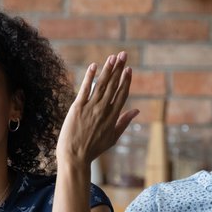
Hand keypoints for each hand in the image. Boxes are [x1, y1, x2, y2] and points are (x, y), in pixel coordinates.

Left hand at [56, 51, 137, 167]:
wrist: (75, 156)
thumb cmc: (93, 149)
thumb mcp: (113, 137)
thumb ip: (124, 122)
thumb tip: (137, 111)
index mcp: (113, 117)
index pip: (122, 95)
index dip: (126, 81)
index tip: (129, 69)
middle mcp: (103, 110)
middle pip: (113, 86)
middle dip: (119, 69)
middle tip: (123, 55)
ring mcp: (90, 108)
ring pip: (101, 85)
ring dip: (107, 70)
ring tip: (112, 57)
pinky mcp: (77, 108)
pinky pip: (84, 89)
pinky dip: (89, 77)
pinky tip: (94, 66)